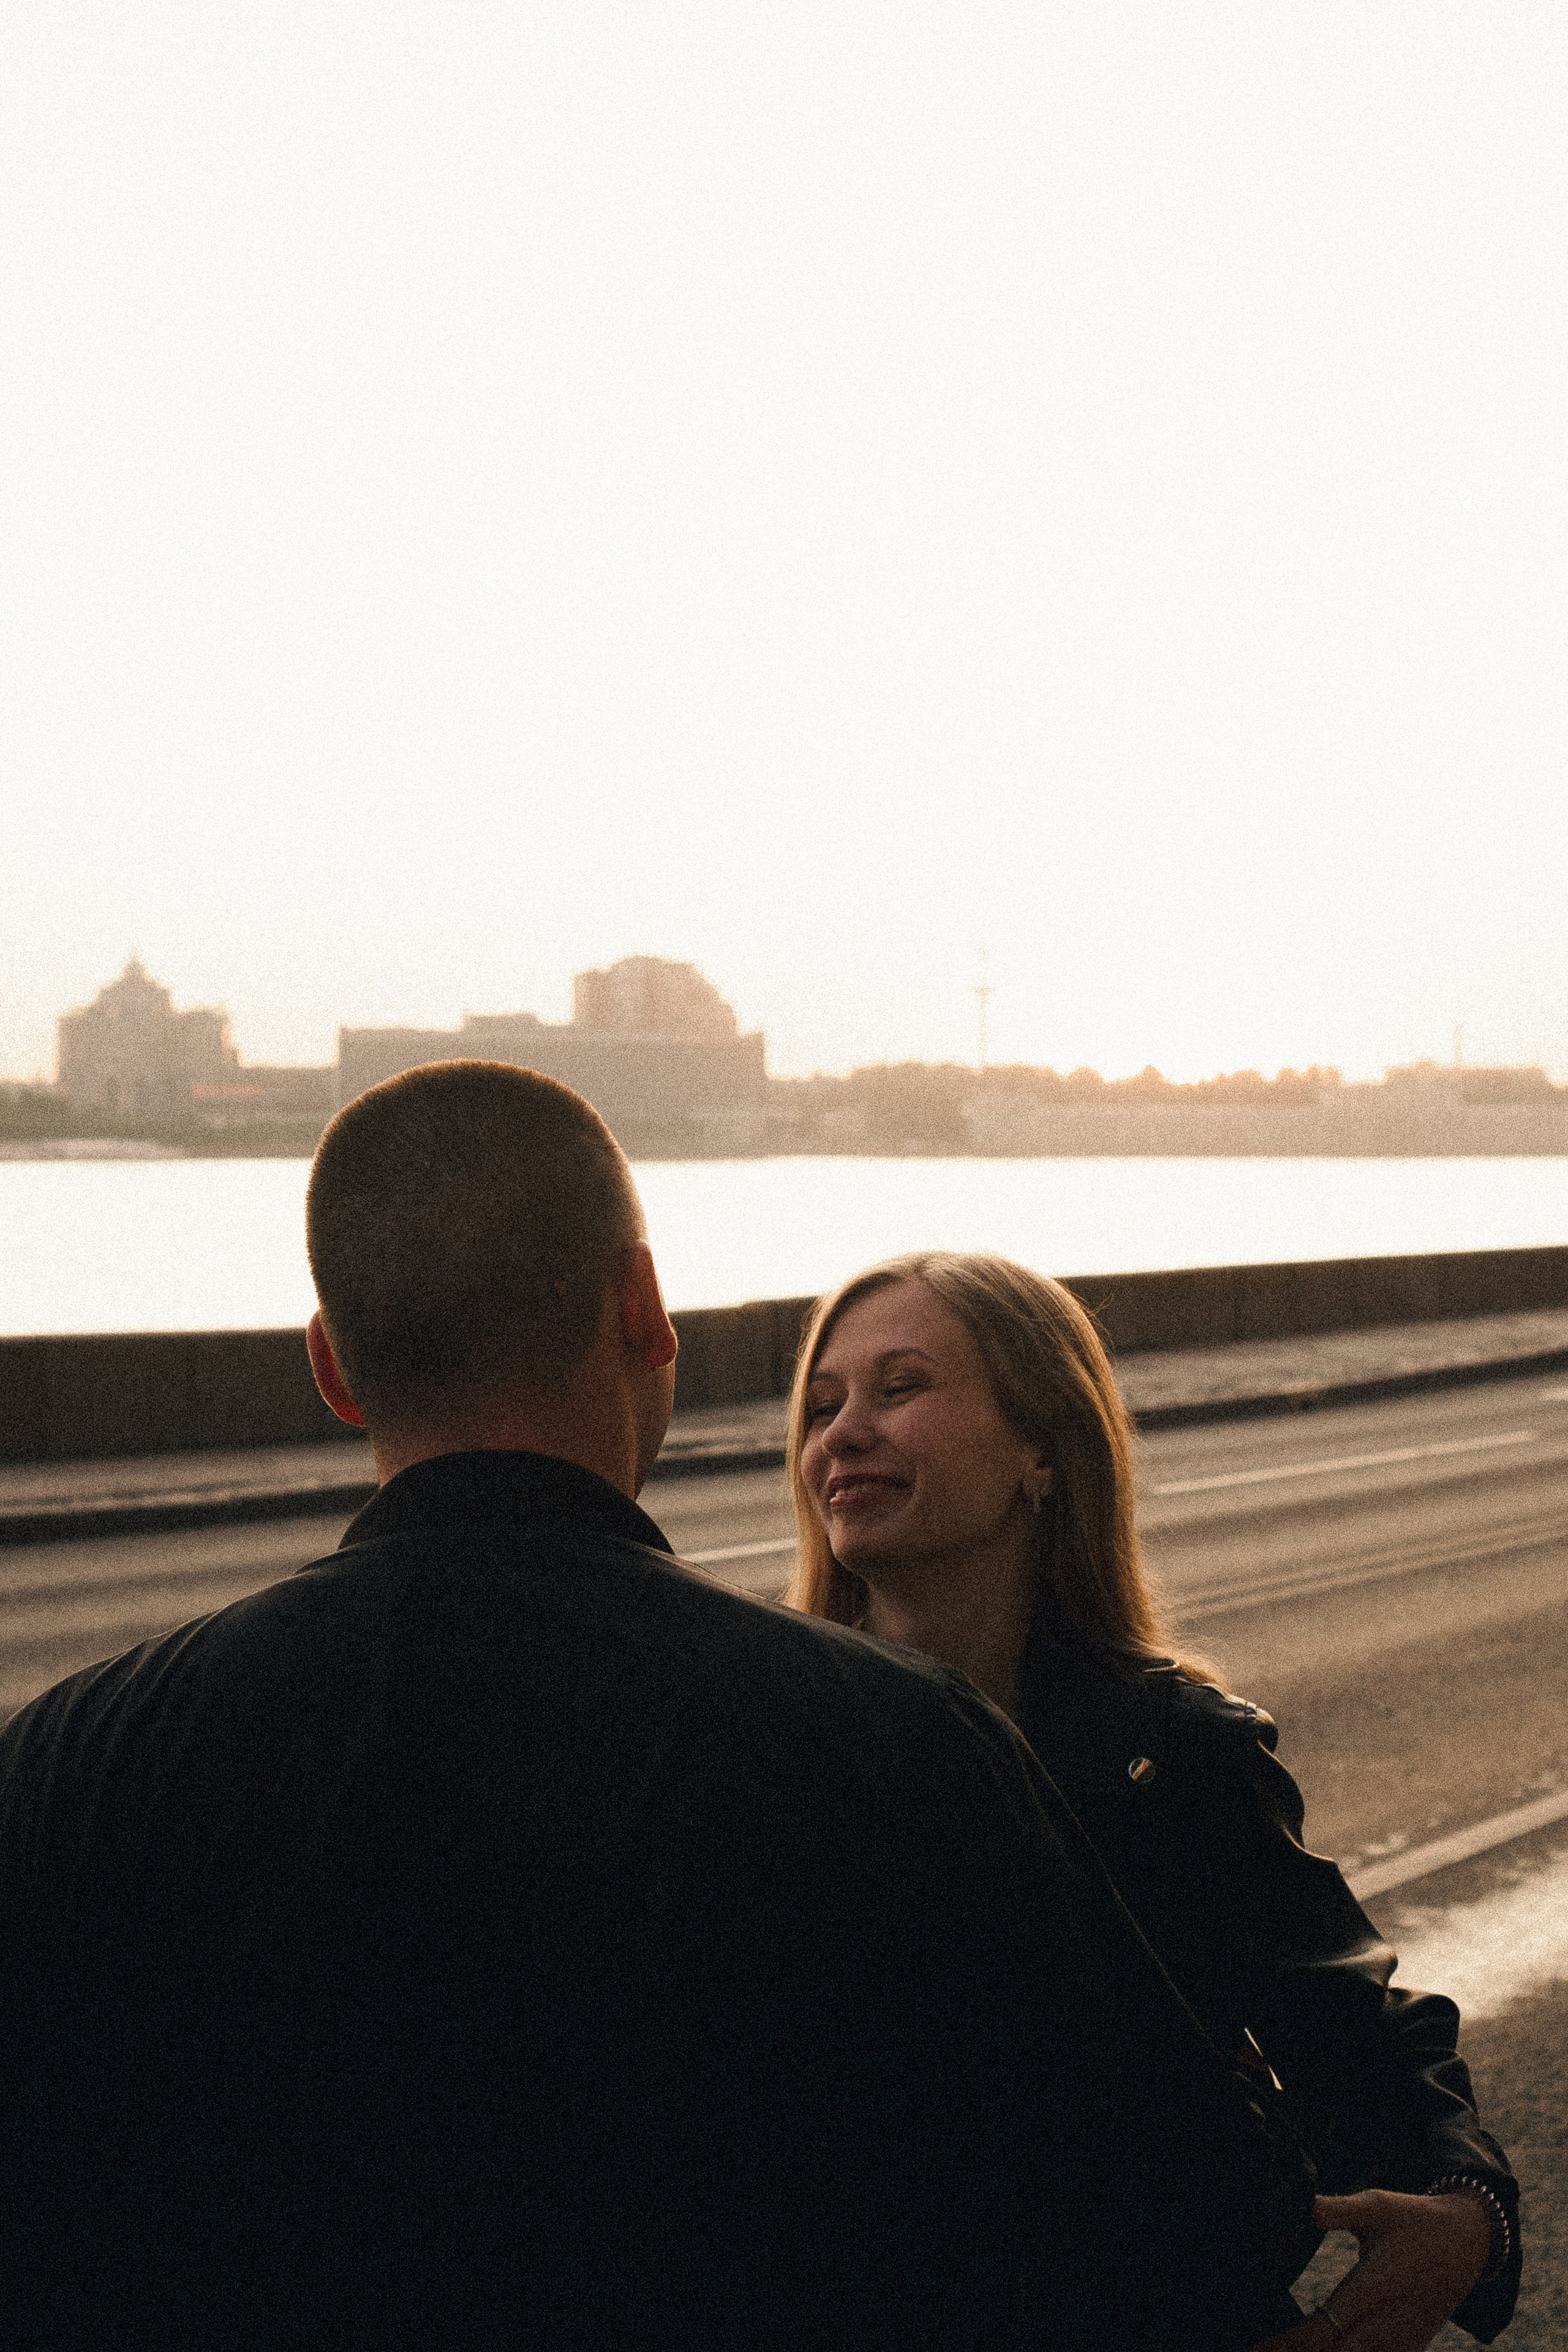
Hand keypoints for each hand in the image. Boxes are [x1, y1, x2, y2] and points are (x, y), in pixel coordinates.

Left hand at [1248, 2190, 1493, 2351]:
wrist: (1469, 2242)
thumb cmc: (1414, 2219)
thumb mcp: (1376, 2206)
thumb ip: (1335, 2209)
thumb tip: (1299, 2205)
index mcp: (1370, 2290)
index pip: (1321, 2329)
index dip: (1288, 2345)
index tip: (1257, 2348)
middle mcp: (1384, 2324)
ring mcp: (1400, 2341)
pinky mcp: (1410, 2347)